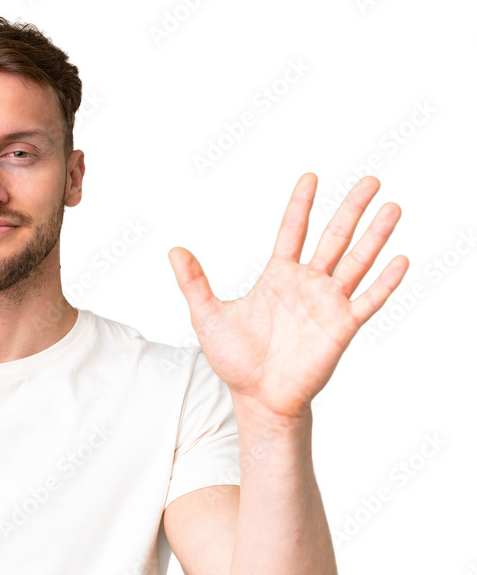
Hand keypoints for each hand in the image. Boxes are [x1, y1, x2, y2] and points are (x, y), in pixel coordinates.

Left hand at [169, 173, 408, 422]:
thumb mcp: (207, 315)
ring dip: (376, 236)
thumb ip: (193, 282)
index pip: (292, 230)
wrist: (257, 398)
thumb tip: (173, 250)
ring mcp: (327, 304)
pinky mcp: (342, 328)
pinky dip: (385, 282)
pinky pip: (368, 301)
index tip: (310, 176)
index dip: (301, 204)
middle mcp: (307, 284)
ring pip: (357, 262)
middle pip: (334, 237)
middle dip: (352, 209)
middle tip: (371, 180)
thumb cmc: (234, 359)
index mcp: (278, 276)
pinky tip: (400, 259)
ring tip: (392, 207)